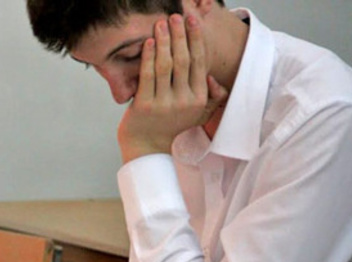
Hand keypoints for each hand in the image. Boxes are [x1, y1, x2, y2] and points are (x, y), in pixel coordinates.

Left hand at [117, 14, 227, 162]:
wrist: (147, 147)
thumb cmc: (172, 126)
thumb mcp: (199, 114)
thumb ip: (212, 96)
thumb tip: (213, 77)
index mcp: (199, 99)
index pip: (200, 63)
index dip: (196, 40)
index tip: (193, 21)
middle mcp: (184, 101)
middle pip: (184, 61)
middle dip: (180, 35)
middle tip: (176, 16)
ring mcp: (164, 103)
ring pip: (165, 65)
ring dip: (163, 41)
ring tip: (161, 23)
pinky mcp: (144, 105)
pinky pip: (147, 75)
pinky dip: (148, 57)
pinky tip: (149, 42)